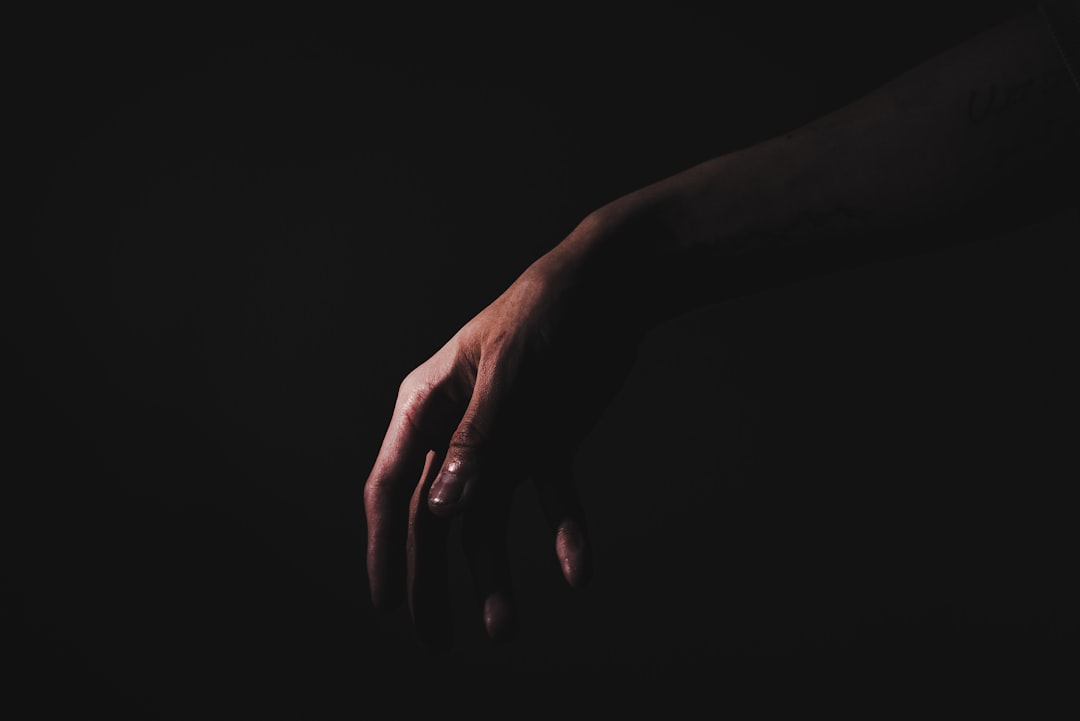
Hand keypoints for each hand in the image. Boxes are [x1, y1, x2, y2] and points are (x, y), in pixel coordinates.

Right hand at [363, 235, 639, 649]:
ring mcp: (503, 442)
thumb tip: (442, 510)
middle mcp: (457, 430)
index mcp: (427, 404)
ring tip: (505, 631)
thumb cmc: (548, 312)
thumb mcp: (512, 371)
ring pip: (488, 520)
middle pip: (435, 517)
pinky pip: (551, 500)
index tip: (387, 603)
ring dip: (495, 575)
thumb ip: (479, 439)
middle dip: (432, 580)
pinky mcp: (548, 447)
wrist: (613, 289)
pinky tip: (577, 570)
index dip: (384, 547)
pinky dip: (563, 533)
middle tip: (435, 641)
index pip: (391, 484)